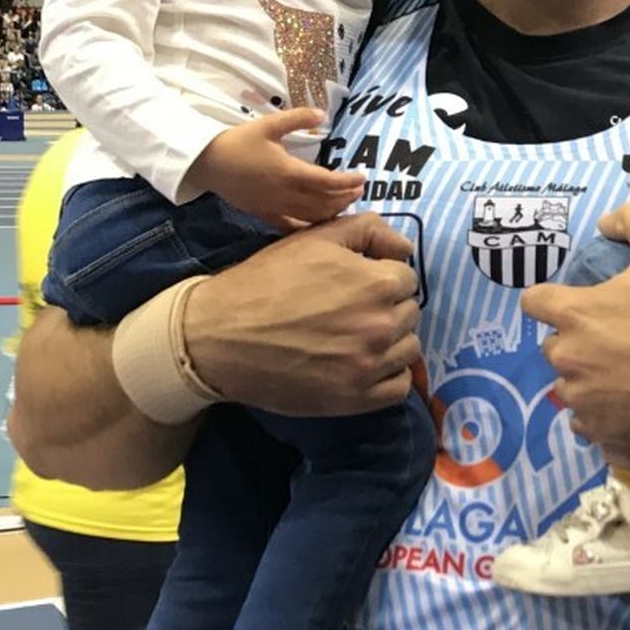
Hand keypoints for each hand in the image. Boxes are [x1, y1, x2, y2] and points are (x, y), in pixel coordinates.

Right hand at [183, 110, 364, 230]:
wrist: (207, 163)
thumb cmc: (238, 142)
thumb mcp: (268, 124)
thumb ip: (297, 118)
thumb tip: (323, 114)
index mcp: (289, 172)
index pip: (327, 181)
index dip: (348, 181)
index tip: (362, 177)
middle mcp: (285, 194)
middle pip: (324, 202)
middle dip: (345, 197)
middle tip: (360, 190)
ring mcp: (275, 208)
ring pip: (312, 217)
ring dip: (332, 211)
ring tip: (345, 203)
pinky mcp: (265, 215)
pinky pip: (292, 227)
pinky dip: (310, 226)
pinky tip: (320, 223)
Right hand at [183, 212, 421, 415]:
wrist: (220, 336)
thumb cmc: (266, 281)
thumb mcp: (315, 238)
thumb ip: (368, 231)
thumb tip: (405, 249)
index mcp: (376, 283)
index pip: (406, 278)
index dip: (381, 276)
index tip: (357, 283)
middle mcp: (381, 325)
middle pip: (410, 312)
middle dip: (387, 306)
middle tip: (352, 309)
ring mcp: (370, 365)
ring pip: (408, 348)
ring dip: (391, 340)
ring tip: (357, 336)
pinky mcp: (356, 398)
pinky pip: (399, 387)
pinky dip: (389, 375)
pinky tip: (365, 364)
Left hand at [522, 202, 629, 448]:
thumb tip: (605, 222)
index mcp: (575, 313)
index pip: (534, 302)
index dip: (553, 299)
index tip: (578, 304)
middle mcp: (568, 357)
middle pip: (553, 345)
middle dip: (577, 341)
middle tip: (616, 340)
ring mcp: (582, 399)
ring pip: (569, 384)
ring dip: (587, 379)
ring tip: (625, 375)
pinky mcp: (600, 430)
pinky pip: (585, 419)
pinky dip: (600, 413)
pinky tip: (628, 403)